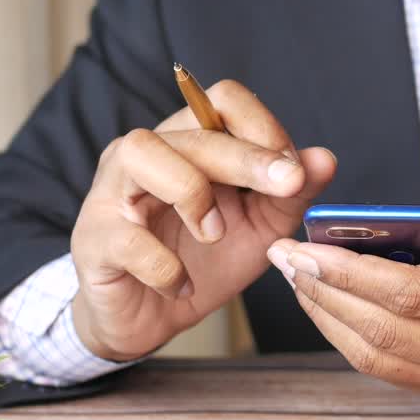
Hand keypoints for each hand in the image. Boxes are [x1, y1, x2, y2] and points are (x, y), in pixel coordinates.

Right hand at [71, 80, 336, 360]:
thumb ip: (290, 194)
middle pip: (193, 130)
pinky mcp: (94, 240)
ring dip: (192, 192)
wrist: (149, 319)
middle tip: (287, 186)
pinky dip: (164, 267)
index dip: (263, 127)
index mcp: (187, 142)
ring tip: (214, 235)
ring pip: (142, 153)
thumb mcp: (259, 228)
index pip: (221, 100)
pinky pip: (127, 239)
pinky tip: (182, 285)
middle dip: (248, 157)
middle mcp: (145, 154)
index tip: (294, 172)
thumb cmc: (200, 263)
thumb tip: (325, 158)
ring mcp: (112, 193)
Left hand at [266, 198, 419, 405]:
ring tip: (295, 278)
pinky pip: (389, 372)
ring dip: (327, 318)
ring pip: (378, 359)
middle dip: (325, 292)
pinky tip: (326, 304)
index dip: (355, 273)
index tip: (312, 246)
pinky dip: (348, 338)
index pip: (418, 294)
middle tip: (285, 257)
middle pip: (387, 330)